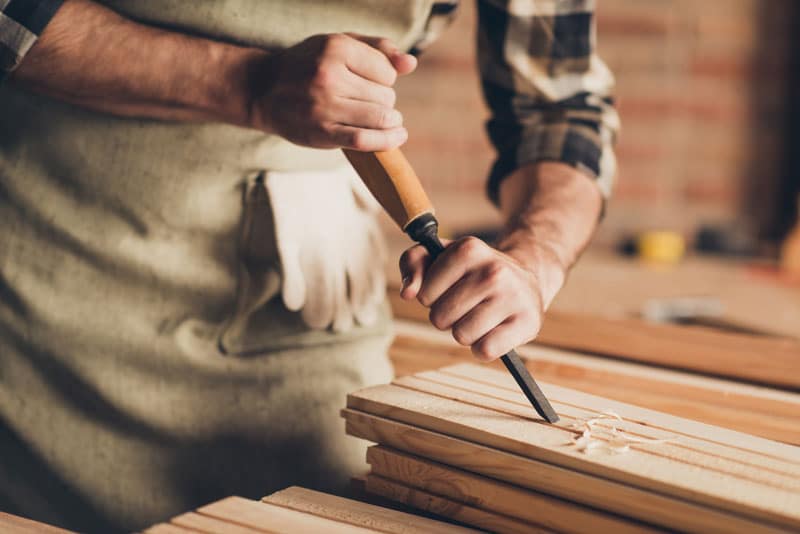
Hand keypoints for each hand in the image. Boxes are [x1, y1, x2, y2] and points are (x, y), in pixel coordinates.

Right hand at [249, 33, 416, 149]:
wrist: (263, 89)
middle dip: (384, 100)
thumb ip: (378, 49)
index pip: (387, 71)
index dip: (385, 79)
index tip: (369, 82)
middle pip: (386, 96)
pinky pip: (365, 140)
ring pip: (381, 117)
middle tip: (366, 101)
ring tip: (384, 118)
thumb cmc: (309, 64)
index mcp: (335, 48)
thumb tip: (411, 64)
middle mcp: (329, 75)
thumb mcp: (339, 44)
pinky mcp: (322, 132)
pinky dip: (388, 141)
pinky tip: (397, 136)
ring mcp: (324, 106)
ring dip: (389, 120)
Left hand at [399, 237, 558, 360]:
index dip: (432, 297)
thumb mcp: (440, 257)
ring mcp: (513, 296)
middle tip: (466, 305)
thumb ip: (413, 263)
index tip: (449, 288)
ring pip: (462, 336)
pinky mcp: (528, 323)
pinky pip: (485, 351)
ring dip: (465, 333)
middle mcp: (493, 270)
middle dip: (447, 317)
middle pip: (441, 318)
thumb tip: (408, 293)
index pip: (425, 294)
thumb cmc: (473, 272)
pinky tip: (493, 332)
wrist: (525, 281)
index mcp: (468, 248)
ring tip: (480, 317)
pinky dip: (483, 348)